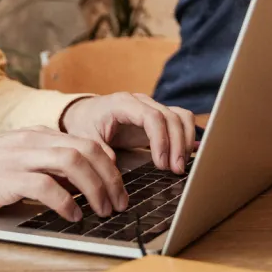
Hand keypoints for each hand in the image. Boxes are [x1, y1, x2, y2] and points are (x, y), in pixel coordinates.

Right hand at [0, 127, 127, 222]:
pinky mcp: (7, 178)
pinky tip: (73, 215)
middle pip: (86, 150)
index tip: (119, 185)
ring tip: (103, 210)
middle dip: (111, 177)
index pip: (86, 141)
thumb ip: (46, 166)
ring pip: (72, 162)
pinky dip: (66, 201)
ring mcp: (20, 157)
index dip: (109, 164)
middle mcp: (32, 141)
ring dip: (95, 188)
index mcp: (37, 135)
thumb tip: (78, 186)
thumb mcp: (17, 160)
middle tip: (120, 202)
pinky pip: (45, 185)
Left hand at [61, 92, 197, 175]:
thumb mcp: (84, 136)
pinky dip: (187, 136)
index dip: (161, 140)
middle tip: (176, 170)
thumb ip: (98, 148)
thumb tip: (114, 162)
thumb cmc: (85, 123)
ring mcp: (152, 107)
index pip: (152, 117)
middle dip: (177, 145)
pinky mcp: (158, 116)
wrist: (85, 112)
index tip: (161, 164)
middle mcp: (141, 101)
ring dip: (185, 141)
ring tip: (179, 166)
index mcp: (123, 103)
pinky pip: (180, 120)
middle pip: (171, 117)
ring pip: (180, 117)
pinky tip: (185, 155)